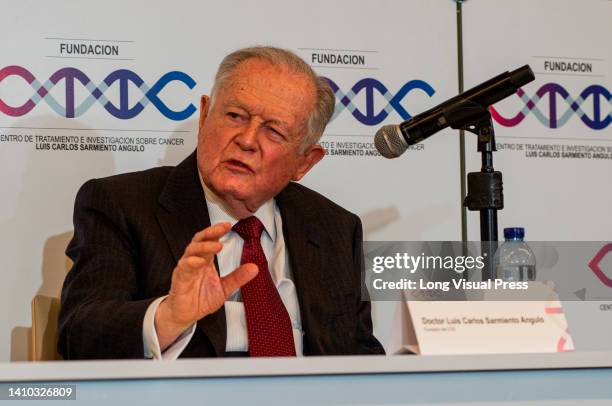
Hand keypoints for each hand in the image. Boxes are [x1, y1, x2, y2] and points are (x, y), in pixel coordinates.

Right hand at [155, 222, 257, 349]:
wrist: (185, 316)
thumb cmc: (201, 299)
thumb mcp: (224, 288)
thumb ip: (238, 277)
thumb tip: (255, 268)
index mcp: (206, 260)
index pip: (211, 241)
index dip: (218, 232)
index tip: (228, 225)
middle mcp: (195, 260)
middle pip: (200, 240)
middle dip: (211, 232)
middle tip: (223, 228)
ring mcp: (186, 268)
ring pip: (191, 250)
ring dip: (204, 246)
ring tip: (217, 246)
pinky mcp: (179, 278)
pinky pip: (184, 266)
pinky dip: (192, 262)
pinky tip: (200, 261)